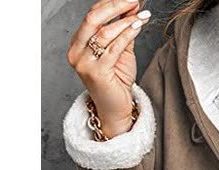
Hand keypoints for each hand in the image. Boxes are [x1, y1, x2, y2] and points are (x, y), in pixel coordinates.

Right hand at [66, 0, 150, 136]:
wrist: (116, 110)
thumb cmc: (117, 82)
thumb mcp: (121, 51)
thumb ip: (124, 30)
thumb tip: (132, 7)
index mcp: (78, 44)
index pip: (92, 15)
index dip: (110, 4)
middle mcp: (76, 52)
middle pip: (93, 19)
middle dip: (115, 6)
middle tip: (133, 0)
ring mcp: (84, 63)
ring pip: (104, 33)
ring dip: (125, 21)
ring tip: (141, 15)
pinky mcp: (96, 73)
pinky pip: (113, 48)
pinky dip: (127, 35)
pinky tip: (138, 26)